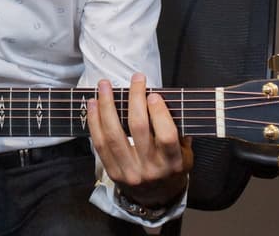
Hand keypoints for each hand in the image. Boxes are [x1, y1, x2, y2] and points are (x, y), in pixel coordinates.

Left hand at [88, 74, 192, 211]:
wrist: (156, 199)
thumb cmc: (171, 170)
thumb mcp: (185, 155)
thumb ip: (178, 132)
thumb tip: (165, 101)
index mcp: (172, 163)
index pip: (166, 136)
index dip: (159, 113)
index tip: (153, 94)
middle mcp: (150, 169)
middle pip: (138, 129)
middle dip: (134, 99)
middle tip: (135, 80)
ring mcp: (128, 171)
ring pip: (114, 134)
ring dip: (107, 106)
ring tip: (105, 86)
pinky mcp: (112, 172)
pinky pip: (100, 144)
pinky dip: (94, 122)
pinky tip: (93, 105)